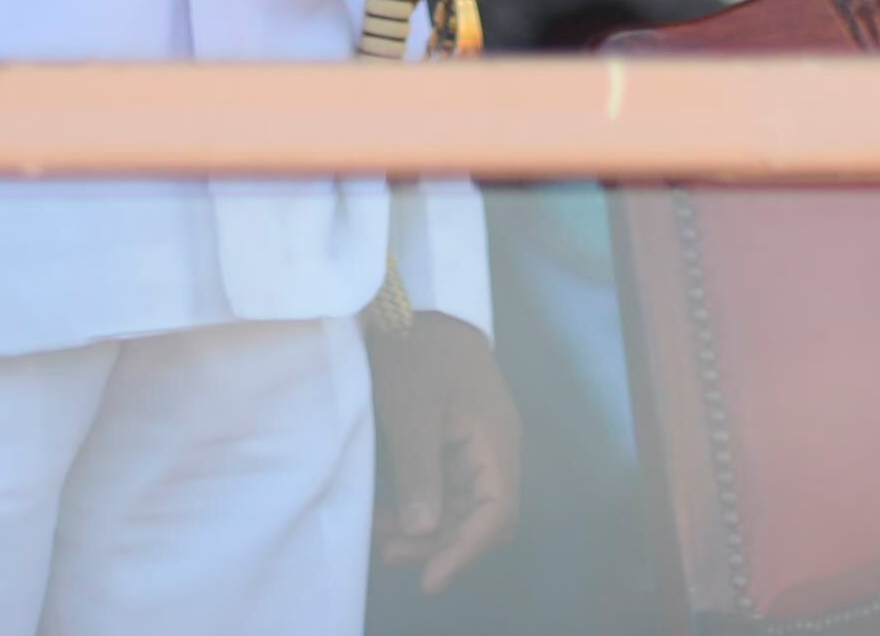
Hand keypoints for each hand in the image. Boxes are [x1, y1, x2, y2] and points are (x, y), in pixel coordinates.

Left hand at [371, 307, 522, 588]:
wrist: (414, 301)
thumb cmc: (416, 348)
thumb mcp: (411, 409)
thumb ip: (418, 471)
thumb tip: (425, 530)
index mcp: (494, 440)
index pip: (497, 511)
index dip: (466, 550)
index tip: (431, 578)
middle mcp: (494, 449)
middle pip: (482, 517)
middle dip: (442, 545)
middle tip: (392, 555)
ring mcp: (476, 446)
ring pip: (463, 509)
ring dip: (428, 531)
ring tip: (382, 540)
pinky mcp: (455, 442)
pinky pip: (447, 491)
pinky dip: (422, 510)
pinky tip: (387, 515)